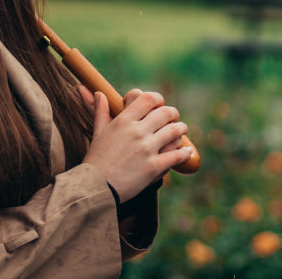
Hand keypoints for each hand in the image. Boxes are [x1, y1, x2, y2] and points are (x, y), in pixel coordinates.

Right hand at [78, 86, 190, 200]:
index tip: (160, 105)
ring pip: (175, 131)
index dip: (158, 99)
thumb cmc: (95, 160)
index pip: (149, 99)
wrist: (94, 188)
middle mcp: (137, 132)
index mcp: (124, 121)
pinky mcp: (154, 167)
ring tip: (181, 131)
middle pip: (166, 113)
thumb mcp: (97, 133)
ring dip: (181, 130)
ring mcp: (147, 149)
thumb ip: (101, 111)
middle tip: (174, 118)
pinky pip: (177, 155)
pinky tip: (186, 152)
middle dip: (173, 114)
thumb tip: (99, 93)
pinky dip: (185, 153)